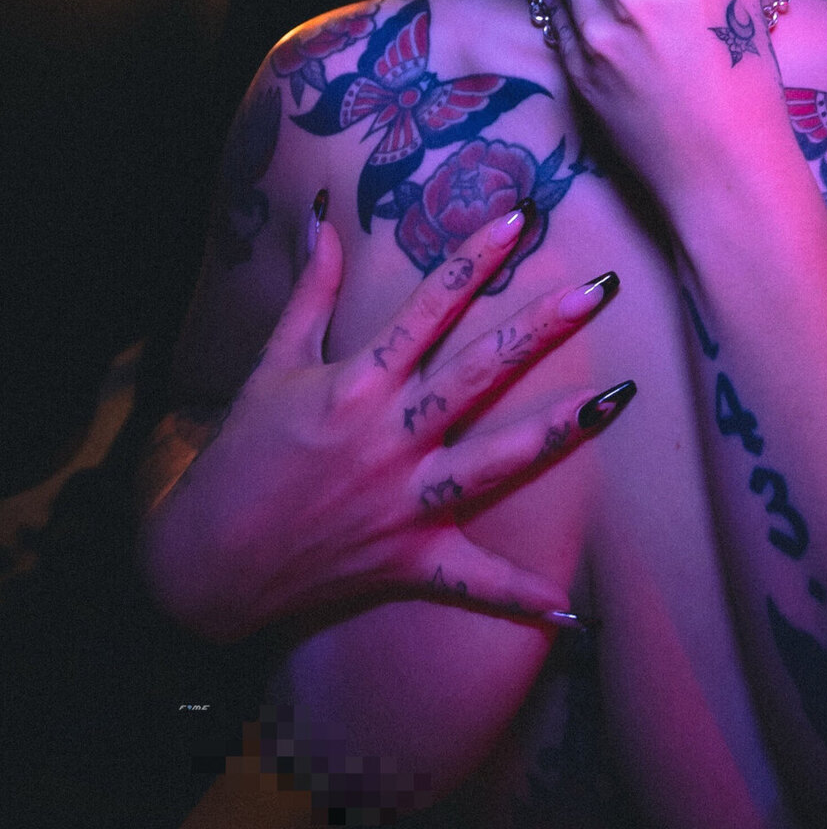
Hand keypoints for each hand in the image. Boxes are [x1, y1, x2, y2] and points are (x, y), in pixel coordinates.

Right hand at [141, 205, 632, 640]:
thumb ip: (309, 293)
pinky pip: (473, 583)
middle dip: (542, 327)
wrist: (204, 567)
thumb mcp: (270, 369)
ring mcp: (404, 503)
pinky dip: (519, 598)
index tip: (520, 217)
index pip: (427, 307)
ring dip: (560, 430)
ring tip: (619, 399)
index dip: (474, 259)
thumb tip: (324, 219)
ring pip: (496, 461)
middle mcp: (388, 440)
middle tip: (600, 288)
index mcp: (354, 386)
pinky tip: (572, 611)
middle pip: (479, 372)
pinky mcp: (408, 562)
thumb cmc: (238, 460)